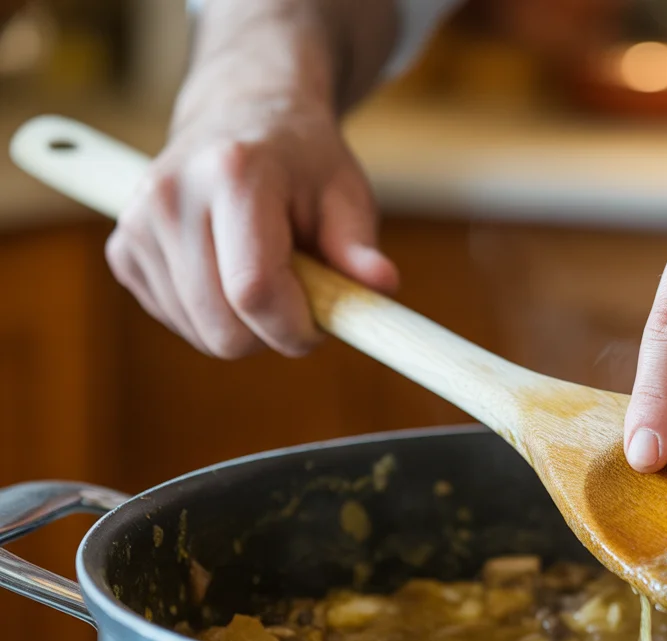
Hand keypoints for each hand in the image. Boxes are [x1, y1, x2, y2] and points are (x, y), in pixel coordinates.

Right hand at [105, 91, 396, 357]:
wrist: (242, 117)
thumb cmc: (303, 162)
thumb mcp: (345, 194)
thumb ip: (360, 247)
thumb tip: (382, 286)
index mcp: (233, 174)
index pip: (254, 290)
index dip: (294, 329)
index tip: (321, 327)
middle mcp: (172, 196)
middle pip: (223, 327)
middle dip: (273, 332)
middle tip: (300, 296)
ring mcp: (137, 224)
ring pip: (201, 335)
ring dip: (244, 326)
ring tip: (263, 271)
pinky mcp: (123, 251)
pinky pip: (178, 323)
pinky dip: (213, 317)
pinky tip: (228, 272)